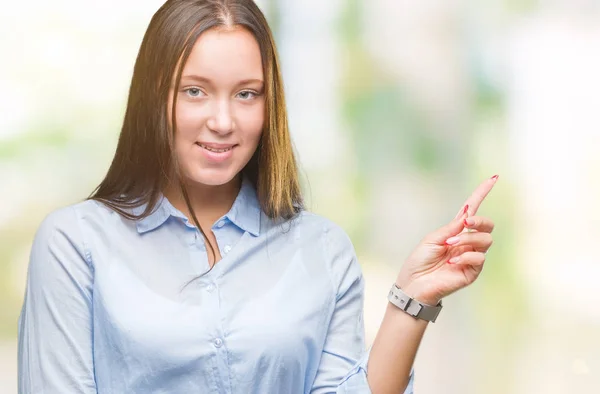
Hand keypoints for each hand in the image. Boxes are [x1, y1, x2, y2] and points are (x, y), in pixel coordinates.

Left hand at [395, 175, 498, 305]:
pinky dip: (466, 256)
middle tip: (466, 223)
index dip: (482, 193)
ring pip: (485, 240)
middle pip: (487, 225)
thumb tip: (467, 212)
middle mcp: (466, 242)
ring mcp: (471, 257)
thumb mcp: (433, 238)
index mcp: (455, 231)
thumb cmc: (419, 261)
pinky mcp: (472, 272)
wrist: (414, 284)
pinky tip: (452, 262)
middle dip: (479, 221)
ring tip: (451, 246)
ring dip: (469, 239)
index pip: (472, 210)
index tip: (493, 178)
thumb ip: (452, 227)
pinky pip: (479, 258)